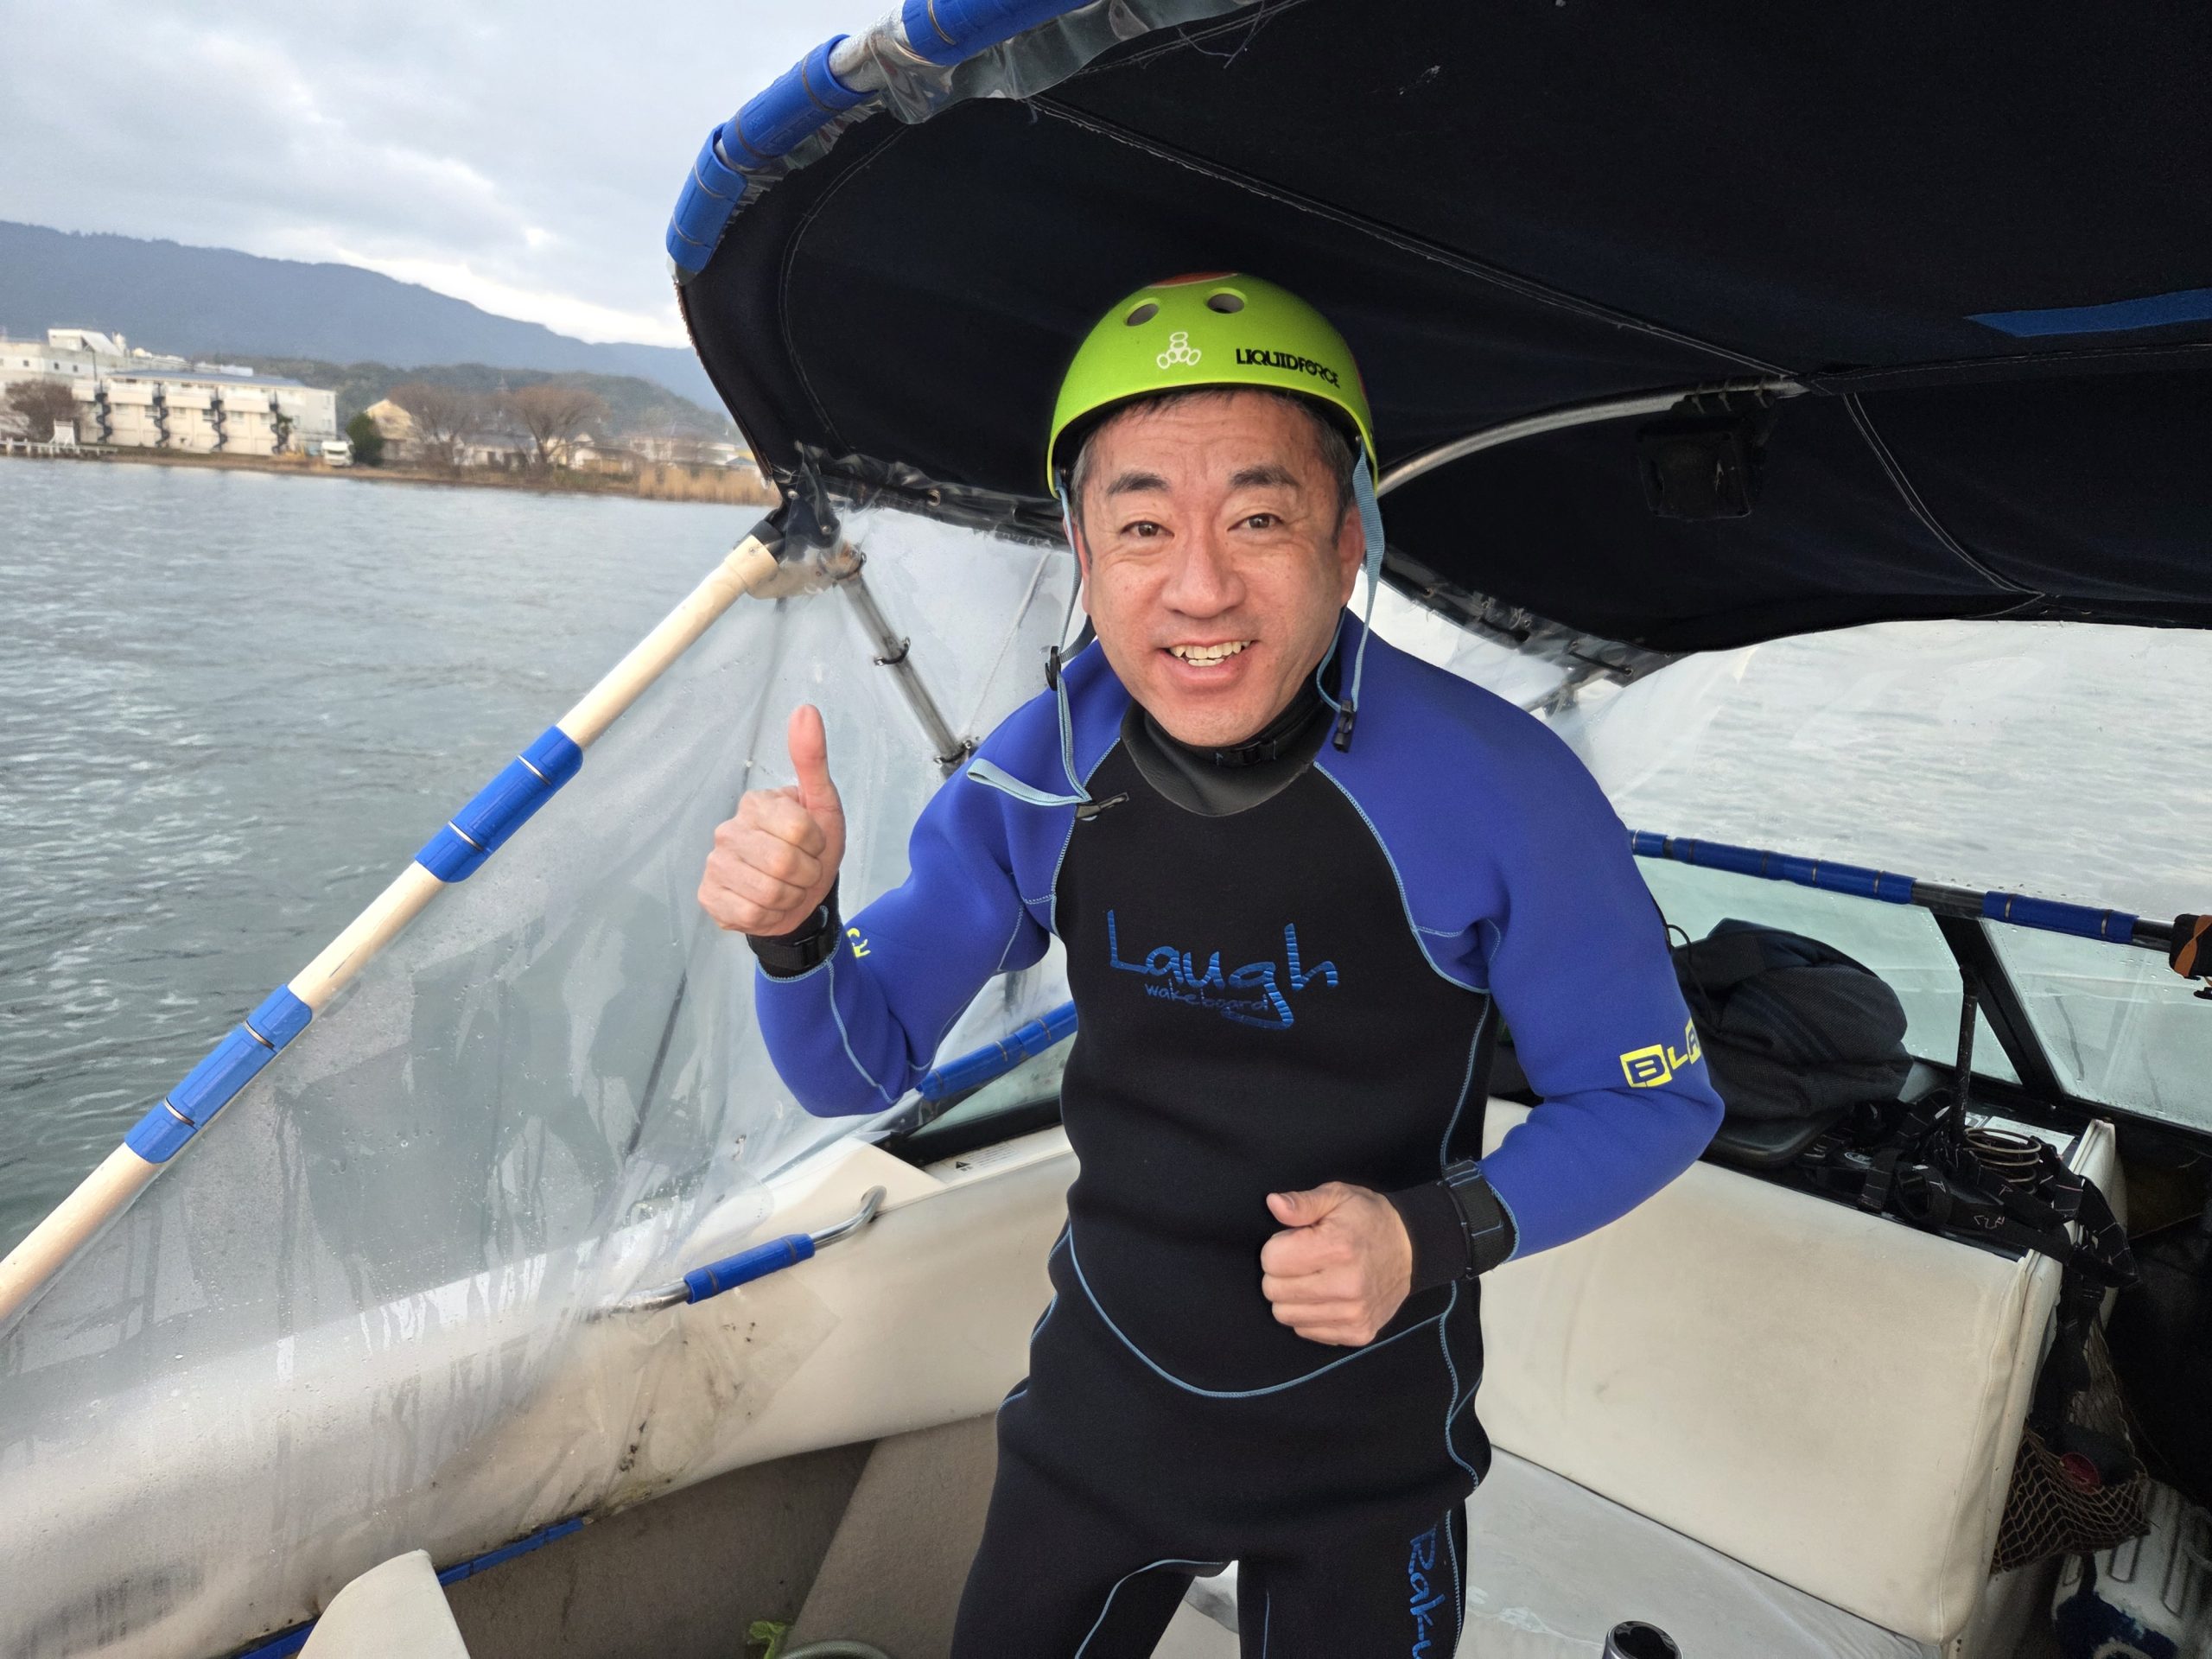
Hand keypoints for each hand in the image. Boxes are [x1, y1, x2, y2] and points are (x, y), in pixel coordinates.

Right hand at [697, 705, 846, 934]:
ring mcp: (715, 864)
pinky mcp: (709, 896)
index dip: (816, 845)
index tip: (813, 845)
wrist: (799, 898)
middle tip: (802, 871)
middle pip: (784, 863)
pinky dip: (769, 916)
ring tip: (787, 887)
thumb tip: (806, 710)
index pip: (799, 829)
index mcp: (756, 804)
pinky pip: (748, 914)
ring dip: (790, 897)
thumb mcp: (823, 805)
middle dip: (806, 875)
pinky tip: (767, 905)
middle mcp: (727, 830)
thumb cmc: (811, 849)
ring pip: (768, 893)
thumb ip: (813, 759)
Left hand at [1259, 1182, 1413, 1346]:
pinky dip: (1309, 1314)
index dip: (1277, 1247)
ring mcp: (1354, 1314)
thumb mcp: (1338, 1196)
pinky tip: (1325, 1296)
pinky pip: (1306, 1330)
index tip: (1294, 1242)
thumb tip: (1273, 1204)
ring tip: (1312, 1279)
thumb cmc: (1370, 1219)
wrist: (1413, 1249)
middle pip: (1274, 1291)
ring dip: (1291, 1297)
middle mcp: (1346, 1286)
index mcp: (1338, 1247)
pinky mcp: (1358, 1333)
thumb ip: (1303, 1203)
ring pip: (1285, 1315)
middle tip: (1302, 1261)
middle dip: (1279, 1273)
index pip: (1271, 1261)